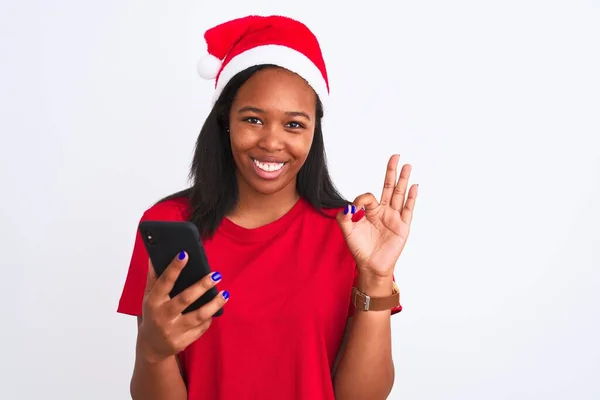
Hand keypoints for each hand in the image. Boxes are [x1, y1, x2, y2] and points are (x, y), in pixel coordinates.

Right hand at [137, 252, 228, 363]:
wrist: (151, 346)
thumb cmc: (152, 314)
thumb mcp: (148, 296)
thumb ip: (154, 277)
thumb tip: (155, 256)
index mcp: (153, 302)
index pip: (164, 282)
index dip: (174, 268)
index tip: (185, 254)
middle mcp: (163, 316)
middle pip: (186, 299)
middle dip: (202, 286)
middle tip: (216, 275)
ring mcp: (173, 331)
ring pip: (199, 316)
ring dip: (214, 304)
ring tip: (224, 293)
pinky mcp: (183, 341)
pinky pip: (201, 328)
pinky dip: (209, 317)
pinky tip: (215, 308)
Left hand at [337, 154, 417, 279]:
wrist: (371, 266)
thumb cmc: (359, 248)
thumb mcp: (347, 230)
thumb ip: (344, 215)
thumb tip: (350, 203)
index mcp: (370, 211)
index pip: (369, 196)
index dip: (362, 199)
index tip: (356, 208)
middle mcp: (383, 211)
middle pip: (388, 187)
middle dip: (391, 172)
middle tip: (395, 156)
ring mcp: (394, 218)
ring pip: (399, 194)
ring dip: (403, 180)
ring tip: (407, 166)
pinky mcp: (403, 226)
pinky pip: (408, 209)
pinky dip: (411, 198)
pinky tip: (414, 187)